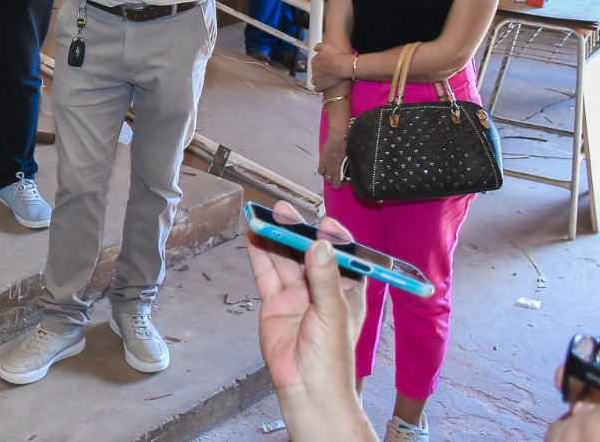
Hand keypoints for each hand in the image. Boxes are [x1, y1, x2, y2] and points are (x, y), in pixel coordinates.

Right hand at [247, 202, 370, 437]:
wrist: (307, 388)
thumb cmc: (331, 357)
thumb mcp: (333, 315)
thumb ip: (324, 279)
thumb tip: (319, 245)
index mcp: (346, 289)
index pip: (342, 255)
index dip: (332, 237)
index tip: (323, 222)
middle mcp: (321, 288)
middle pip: (307, 252)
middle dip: (296, 230)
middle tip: (283, 211)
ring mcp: (297, 294)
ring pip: (284, 259)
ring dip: (275, 238)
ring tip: (264, 216)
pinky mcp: (275, 302)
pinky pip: (266, 274)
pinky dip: (260, 254)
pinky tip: (253, 236)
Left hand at [310, 42, 352, 87]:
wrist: (343, 66)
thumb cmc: (336, 55)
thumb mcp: (326, 46)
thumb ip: (318, 46)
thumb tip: (315, 49)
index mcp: (314, 60)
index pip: (315, 62)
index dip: (321, 63)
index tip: (326, 64)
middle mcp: (313, 70)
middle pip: (315, 70)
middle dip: (320, 71)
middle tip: (328, 71)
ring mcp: (316, 78)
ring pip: (314, 79)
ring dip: (318, 79)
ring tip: (325, 79)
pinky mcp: (321, 86)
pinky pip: (317, 89)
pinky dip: (319, 88)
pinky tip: (322, 88)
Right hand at [318, 129, 348, 189]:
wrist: (339, 135)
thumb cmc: (349, 145)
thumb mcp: (352, 157)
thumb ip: (351, 165)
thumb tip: (353, 170)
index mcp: (346, 169)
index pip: (345, 183)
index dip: (346, 183)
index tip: (348, 179)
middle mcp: (337, 170)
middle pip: (336, 185)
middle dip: (338, 182)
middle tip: (340, 177)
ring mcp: (328, 166)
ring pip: (327, 180)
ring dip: (330, 177)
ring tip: (333, 172)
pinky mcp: (322, 161)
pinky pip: (321, 172)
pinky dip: (323, 171)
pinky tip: (326, 168)